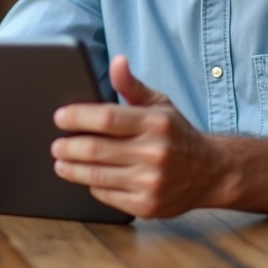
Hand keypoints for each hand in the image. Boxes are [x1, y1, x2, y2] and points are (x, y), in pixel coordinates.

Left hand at [51, 55, 223, 217]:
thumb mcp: (159, 104)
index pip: (106, 118)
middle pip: (96, 149)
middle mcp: (154, 152)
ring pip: (97, 176)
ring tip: (61, 162)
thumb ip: (132, 85)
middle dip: (68, 147)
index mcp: (155, 123)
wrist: (211, 171)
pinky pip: (107, 196)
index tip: (60, 117)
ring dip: (72, 169)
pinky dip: (92, 186)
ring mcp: (151, 182)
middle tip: (56, 145)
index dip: (77, 117)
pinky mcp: (147, 206)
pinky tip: (87, 178)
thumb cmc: (177, 134)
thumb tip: (117, 61)